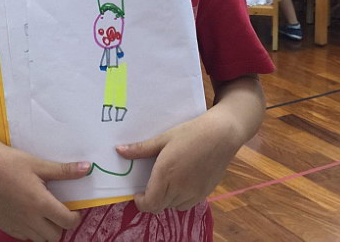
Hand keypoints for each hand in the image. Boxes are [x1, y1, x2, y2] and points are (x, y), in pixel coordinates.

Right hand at [0, 138, 89, 240]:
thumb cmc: (12, 162)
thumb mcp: (39, 164)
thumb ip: (64, 170)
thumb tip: (87, 168)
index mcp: (40, 203)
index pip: (68, 222)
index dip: (75, 217)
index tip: (74, 208)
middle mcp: (29, 219)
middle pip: (55, 236)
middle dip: (61, 225)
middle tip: (58, 210)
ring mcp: (16, 224)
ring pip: (39, 239)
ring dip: (46, 229)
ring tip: (43, 212)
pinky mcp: (5, 225)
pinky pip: (23, 236)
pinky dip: (30, 229)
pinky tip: (28, 213)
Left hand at [115, 106, 242, 212]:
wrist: (221, 134)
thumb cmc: (190, 133)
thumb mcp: (163, 138)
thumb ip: (141, 149)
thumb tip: (119, 150)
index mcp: (166, 175)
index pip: (150, 203)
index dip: (141, 203)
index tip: (137, 193)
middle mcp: (180, 188)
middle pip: (160, 206)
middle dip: (152, 199)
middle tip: (150, 184)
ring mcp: (194, 193)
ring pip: (174, 206)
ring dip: (166, 199)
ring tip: (165, 182)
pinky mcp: (205, 193)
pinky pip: (187, 203)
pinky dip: (180, 198)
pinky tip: (181, 182)